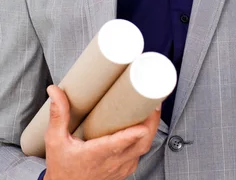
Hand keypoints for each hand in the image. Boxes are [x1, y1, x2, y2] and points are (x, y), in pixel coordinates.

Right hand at [44, 85, 159, 179]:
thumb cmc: (62, 169)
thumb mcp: (55, 141)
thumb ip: (58, 115)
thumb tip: (55, 91)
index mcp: (97, 155)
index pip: (120, 144)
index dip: (134, 132)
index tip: (144, 118)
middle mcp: (113, 163)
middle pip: (142, 143)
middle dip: (152, 122)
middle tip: (154, 101)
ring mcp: (122, 167)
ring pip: (144, 147)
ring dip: (151, 128)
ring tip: (151, 106)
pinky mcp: (125, 168)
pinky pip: (140, 152)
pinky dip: (145, 137)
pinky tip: (144, 122)